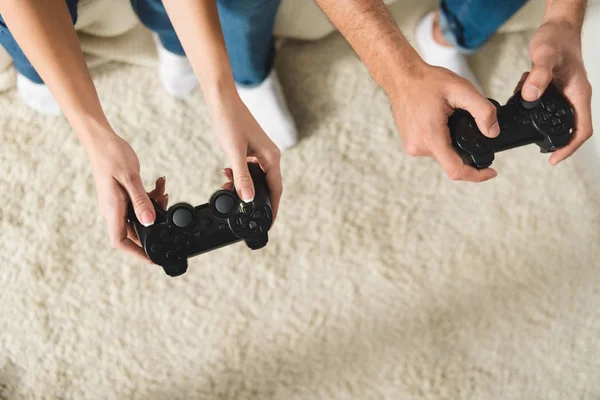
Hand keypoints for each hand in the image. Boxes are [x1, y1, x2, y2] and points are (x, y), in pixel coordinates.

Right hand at [85, 131, 167, 261]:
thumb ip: (141, 201)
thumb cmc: (111, 156)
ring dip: (154, 206)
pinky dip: (150, 197)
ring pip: (139, 215)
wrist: (101, 139)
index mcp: (112, 209)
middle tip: (166, 208)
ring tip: (163, 191)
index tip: (152, 259)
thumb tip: (149, 221)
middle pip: (134, 230)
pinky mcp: (121, 195)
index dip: (136, 253)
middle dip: (153, 223)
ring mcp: (116, 203)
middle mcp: (112, 210)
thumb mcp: (130, 178)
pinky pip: (138, 204)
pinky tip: (158, 184)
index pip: (120, 242)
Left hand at [208, 94, 282, 219]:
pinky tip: (227, 176)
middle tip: (246, 213)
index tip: (269, 223)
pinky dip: (240, 176)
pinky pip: (249, 169)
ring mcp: (260, 152)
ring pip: (257, 178)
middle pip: (268, 186)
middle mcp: (269, 155)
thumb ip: (242, 176)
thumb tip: (247, 198)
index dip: (274, 208)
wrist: (221, 98)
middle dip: (257, 200)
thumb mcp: (234, 152)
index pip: (276, 190)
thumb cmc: (229, 120)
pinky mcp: (250, 149)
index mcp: (271, 157)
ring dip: (245, 187)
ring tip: (229, 191)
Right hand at [388, 64, 499, 181]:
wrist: (401, 77)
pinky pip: (433, 148)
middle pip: (451, 161)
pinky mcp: (410, 144)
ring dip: (453, 142)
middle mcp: (418, 146)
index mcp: (430, 137)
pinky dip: (443, 139)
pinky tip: (442, 121)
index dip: (476, 175)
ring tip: (451, 118)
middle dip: (465, 148)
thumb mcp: (461, 89)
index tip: (491, 172)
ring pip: (443, 154)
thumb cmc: (427, 81)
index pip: (456, 170)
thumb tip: (493, 133)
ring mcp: (412, 146)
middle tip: (468, 123)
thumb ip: (483, 111)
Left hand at [521, 20, 592, 164]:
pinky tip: (519, 99)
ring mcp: (566, 93)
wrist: (557, 27)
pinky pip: (545, 105)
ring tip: (523, 119)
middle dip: (554, 141)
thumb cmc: (556, 39)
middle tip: (537, 150)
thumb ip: (538, 76)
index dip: (569, 147)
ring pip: (556, 117)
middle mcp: (574, 96)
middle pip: (571, 128)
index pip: (582, 129)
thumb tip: (530, 97)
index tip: (554, 159)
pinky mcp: (555, 89)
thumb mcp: (545, 56)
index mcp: (579, 93)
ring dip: (538, 120)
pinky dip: (531, 105)